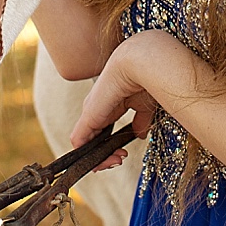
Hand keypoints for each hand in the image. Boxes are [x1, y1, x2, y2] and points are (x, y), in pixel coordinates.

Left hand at [72, 36, 165, 169]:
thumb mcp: (143, 106)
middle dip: (107, 157)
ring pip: (86, 145)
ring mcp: (91, 113)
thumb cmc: (145, 79)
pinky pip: (80, 142)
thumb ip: (140, 121)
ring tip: (117, 161)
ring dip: (101, 159)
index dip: (111, 148)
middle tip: (121, 160)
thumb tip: (140, 135)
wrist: (139, 64)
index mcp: (109, 107)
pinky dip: (89, 156)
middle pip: (94, 142)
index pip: (103, 134)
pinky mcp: (88, 116)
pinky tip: (103, 160)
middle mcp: (96, 110)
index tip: (124, 155)